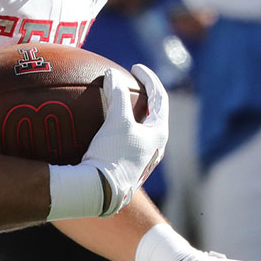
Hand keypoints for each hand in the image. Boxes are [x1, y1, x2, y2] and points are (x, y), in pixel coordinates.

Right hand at [79, 65, 167, 216]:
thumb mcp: (117, 121)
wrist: (100, 193)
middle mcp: (154, 148)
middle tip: (130, 82)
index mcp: (159, 134)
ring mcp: (141, 160)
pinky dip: (117, 127)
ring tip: (114, 101)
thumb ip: (117, 94)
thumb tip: (112, 74)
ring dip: (129, 112)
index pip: (160, 98)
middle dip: (142, 96)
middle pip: (152, 114)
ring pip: (139, 129)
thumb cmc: (113, 155)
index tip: (135, 67)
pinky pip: (125, 140)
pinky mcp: (126, 168)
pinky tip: (100, 127)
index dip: (149, 79)